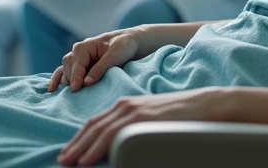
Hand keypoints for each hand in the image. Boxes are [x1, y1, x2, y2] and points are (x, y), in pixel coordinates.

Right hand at [47, 27, 147, 93]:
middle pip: (67, 67)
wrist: (131, 42)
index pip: (77, 63)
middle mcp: (78, 52)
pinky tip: (52, 90)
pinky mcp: (80, 67)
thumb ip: (101, 67)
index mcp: (85, 46)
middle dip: (71, 79)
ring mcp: (78, 60)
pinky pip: (64, 73)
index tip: (76, 88)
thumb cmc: (124, 45)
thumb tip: (86, 82)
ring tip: (62, 95)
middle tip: (76, 93)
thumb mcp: (116, 54)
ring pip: (65, 70)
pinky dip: (58, 80)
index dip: (76, 76)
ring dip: (64, 81)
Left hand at [57, 88, 231, 165]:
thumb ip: (136, 129)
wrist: (207, 105)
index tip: (69, 152)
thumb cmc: (183, 117)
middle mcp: (125, 105)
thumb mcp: (153, 121)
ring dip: (80, 149)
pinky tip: (86, 160)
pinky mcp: (142, 118)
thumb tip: (123, 146)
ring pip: (98, 131)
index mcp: (127, 105)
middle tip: (61, 160)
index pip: (96, 122)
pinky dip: (95, 148)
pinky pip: (112, 135)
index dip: (80, 138)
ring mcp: (133, 111)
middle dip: (74, 144)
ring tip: (67, 162)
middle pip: (92, 126)